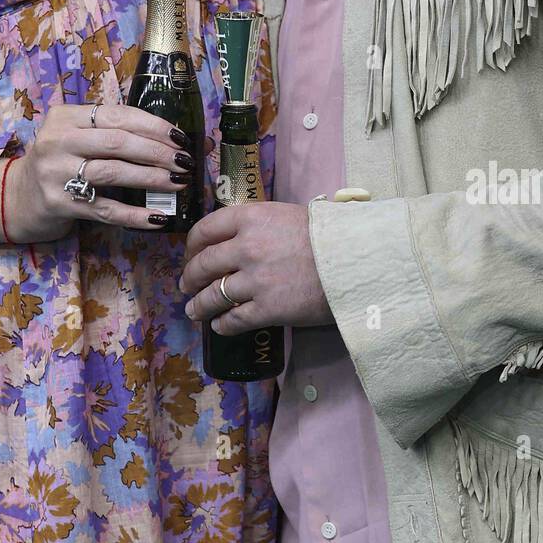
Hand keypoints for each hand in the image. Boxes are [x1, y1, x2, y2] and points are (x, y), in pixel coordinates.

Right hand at [0, 103, 210, 241]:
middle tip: (184, 161)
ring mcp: (56, 173)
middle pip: (117, 142)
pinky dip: (135, 215)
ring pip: (113, 173)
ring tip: (178, 182)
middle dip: (157, 151)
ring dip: (151, 178)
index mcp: (65, 116)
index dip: (152, 125)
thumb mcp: (72, 136)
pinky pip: (105, 210)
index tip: (179, 136)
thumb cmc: (56, 163)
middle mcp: (57, 141)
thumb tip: (164, 135)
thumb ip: (106, 130)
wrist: (15, 198)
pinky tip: (158, 217)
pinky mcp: (59, 204)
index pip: (117, 115)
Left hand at [178, 200, 333, 332]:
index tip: (191, 254)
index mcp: (250, 218)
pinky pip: (234, 320)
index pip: (206, 229)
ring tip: (194, 310)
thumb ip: (258, 226)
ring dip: (199, 305)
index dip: (193, 244)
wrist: (355, 259)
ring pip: (213, 295)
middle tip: (187, 284)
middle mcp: (246, 247)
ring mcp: (255, 279)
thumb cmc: (326, 235)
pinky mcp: (268, 309)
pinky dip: (223, 324)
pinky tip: (220, 326)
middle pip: (204, 263)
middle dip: (190, 277)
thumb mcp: (286, 216)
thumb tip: (237, 240)